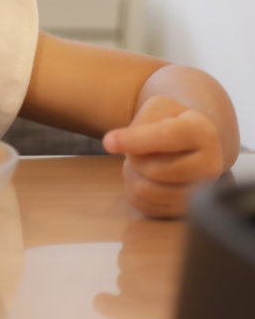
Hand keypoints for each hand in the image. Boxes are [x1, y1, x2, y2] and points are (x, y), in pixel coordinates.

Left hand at [102, 95, 224, 217]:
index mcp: (202, 132)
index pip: (167, 137)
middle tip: (139, 149)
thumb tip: (114, 143)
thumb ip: (141, 121)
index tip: (108, 142)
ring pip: (147, 191)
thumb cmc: (172, 122)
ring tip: (144, 162)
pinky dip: (136, 191)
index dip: (136, 140)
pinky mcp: (187, 210)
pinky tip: (147, 178)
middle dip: (134, 157)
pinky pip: (145, 206)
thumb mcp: (159, 108)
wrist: (194, 145)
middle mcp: (210, 165)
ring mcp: (202, 192)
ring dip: (133, 175)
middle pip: (154, 169)